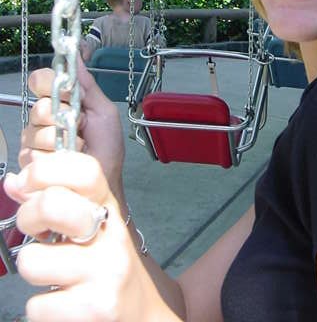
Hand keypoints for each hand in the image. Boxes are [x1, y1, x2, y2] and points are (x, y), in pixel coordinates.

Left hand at [4, 152, 163, 321]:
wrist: (141, 311)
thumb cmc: (106, 264)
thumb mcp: (88, 223)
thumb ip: (51, 199)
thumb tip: (14, 182)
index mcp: (107, 206)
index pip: (84, 170)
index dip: (46, 170)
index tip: (28, 182)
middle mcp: (111, 233)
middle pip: (51, 204)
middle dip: (28, 219)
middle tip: (39, 234)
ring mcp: (106, 270)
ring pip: (32, 262)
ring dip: (35, 272)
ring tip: (55, 275)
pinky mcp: (96, 307)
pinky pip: (37, 306)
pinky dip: (43, 309)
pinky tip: (64, 303)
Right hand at [20, 59, 124, 194]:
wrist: (105, 180)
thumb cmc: (107, 147)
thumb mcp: (104, 111)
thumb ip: (87, 85)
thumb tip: (75, 57)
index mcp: (60, 102)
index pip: (40, 80)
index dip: (49, 83)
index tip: (66, 92)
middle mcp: (43, 119)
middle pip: (37, 107)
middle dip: (60, 116)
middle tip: (78, 126)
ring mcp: (34, 141)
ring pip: (34, 133)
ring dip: (60, 140)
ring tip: (77, 146)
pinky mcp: (29, 163)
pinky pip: (32, 155)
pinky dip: (53, 158)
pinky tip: (66, 160)